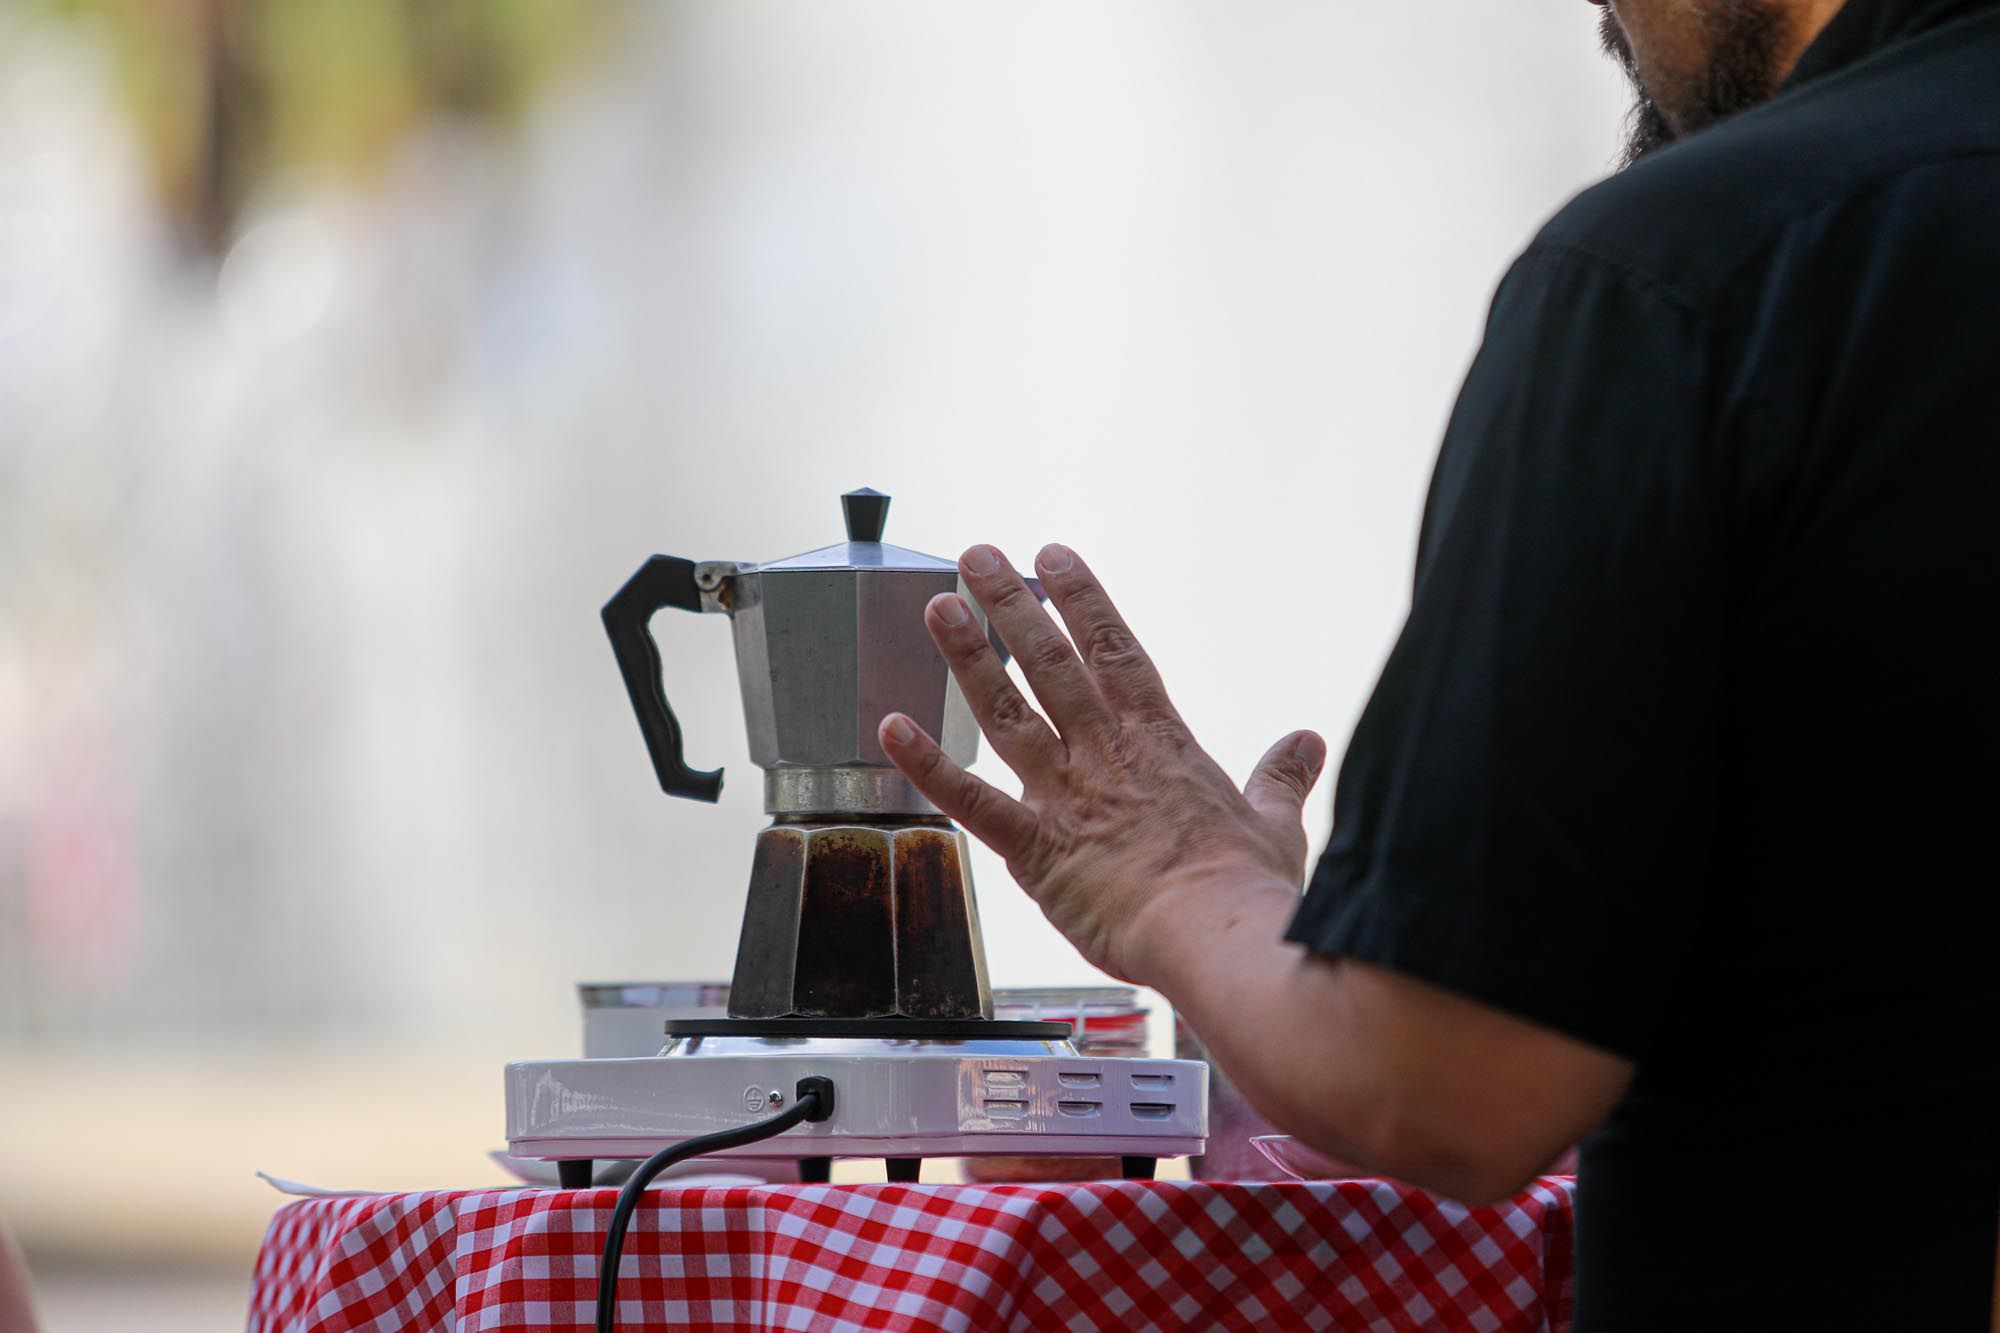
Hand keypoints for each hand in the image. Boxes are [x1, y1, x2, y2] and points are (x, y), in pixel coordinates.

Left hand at [878, 542, 1326, 983]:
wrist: (1218, 937)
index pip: (1117, 651)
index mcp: (1163, 743)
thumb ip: (1281, 777)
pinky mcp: (1037, 848)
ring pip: (1007, 711)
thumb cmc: (1247, 891)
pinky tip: (891, 726)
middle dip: (1010, 604)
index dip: (1083, 601)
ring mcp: (1067, 797)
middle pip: (1050, 662)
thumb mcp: (1276, 824)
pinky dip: (927, 763)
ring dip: (968, 657)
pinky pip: (970, 800)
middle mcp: (1107, 755)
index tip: (1053, 559)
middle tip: (977, 557)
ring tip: (937, 607)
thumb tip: (1306, 743)